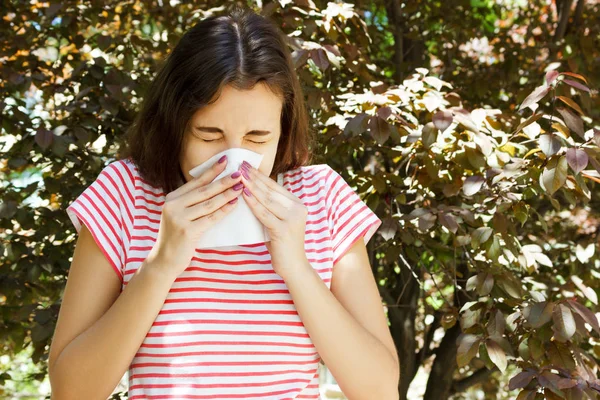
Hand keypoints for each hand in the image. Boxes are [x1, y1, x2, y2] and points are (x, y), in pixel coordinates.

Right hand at [146, 157, 243, 279]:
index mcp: (172, 198)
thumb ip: (192, 202)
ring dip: (227, 194)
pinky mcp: (187, 231)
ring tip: (240, 187)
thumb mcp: (179, 215)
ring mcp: (179, 218)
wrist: (164, 260)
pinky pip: (210, 218)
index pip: (196, 181)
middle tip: (239, 173)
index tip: (226, 160)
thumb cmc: (177, 237)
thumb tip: (215, 186)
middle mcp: (173, 205)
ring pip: (209, 203)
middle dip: (223, 181)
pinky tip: (234, 205)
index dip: (211, 170)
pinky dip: (224, 211)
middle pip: (204, 190)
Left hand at [238, 161, 309, 277]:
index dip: (260, 175)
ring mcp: (292, 219)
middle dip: (254, 177)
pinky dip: (253, 203)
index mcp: (297, 204)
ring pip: (267, 199)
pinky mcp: (284, 230)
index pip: (275, 186)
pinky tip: (243, 195)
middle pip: (271, 190)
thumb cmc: (282, 245)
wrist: (294, 267)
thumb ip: (270, 208)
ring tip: (239, 176)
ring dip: (252, 186)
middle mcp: (298, 208)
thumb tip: (251, 191)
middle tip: (240, 165)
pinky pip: (265, 214)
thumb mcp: (278, 221)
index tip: (246, 166)